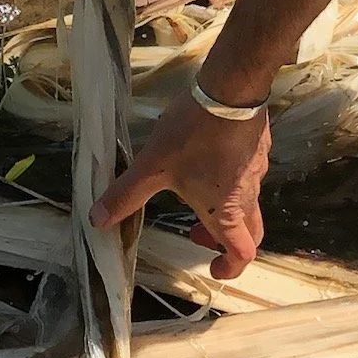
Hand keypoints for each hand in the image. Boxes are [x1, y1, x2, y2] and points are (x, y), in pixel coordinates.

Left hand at [90, 92, 269, 279]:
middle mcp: (248, 196)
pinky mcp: (259, 148)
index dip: (230, 267)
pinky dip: (232, 181)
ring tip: (195, 192)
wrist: (231, 90)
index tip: (212, 268)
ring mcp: (258, 171)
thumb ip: (126, 194)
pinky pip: (249, 175)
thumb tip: (98, 220)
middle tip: (197, 233)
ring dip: (226, 209)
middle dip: (224, 240)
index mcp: (226, 211)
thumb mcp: (152, 166)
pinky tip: (210, 160)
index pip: (242, 254)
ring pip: (249, 202)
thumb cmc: (193, 134)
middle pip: (249, 232)